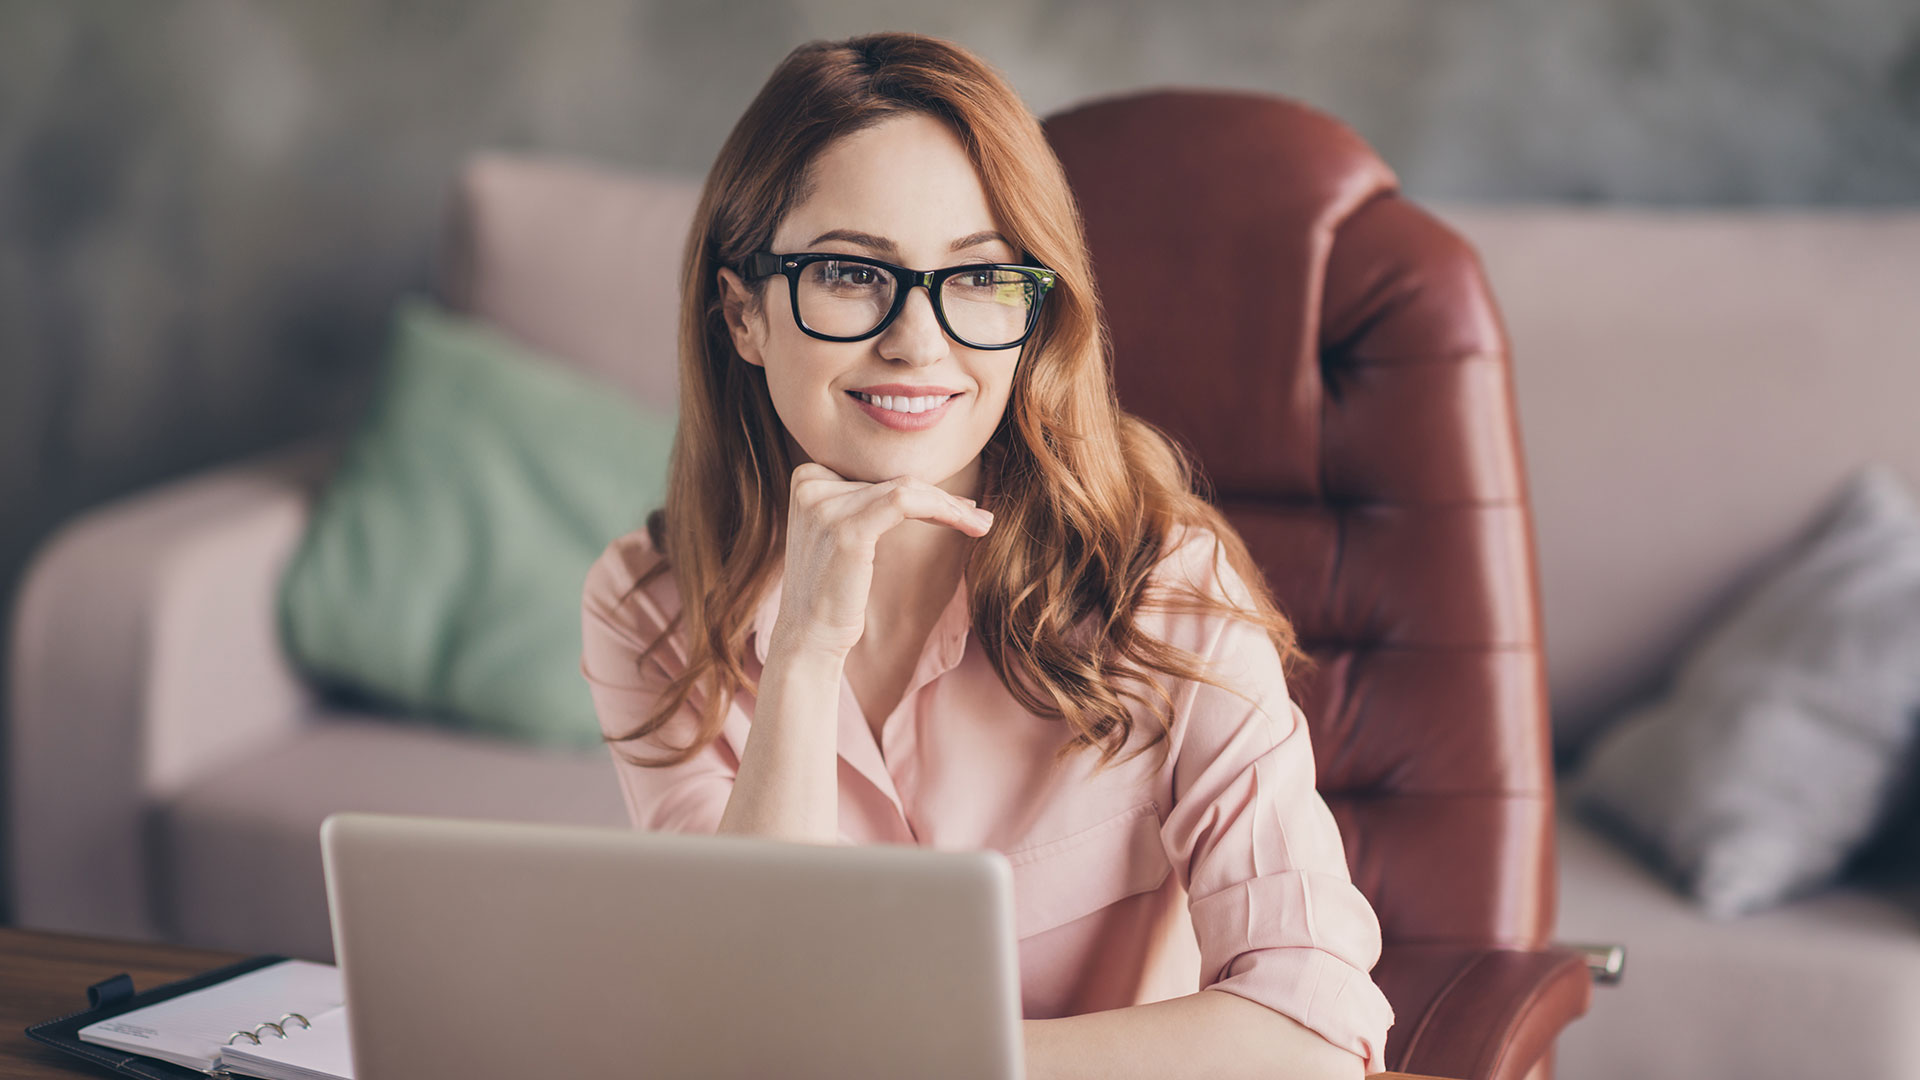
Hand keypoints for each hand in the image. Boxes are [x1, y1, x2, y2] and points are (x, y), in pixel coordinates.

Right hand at [770, 462, 992, 658]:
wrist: (808, 637)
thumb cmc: (833, 593)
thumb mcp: (845, 536)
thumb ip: (868, 505)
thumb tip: (924, 487)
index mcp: (807, 478)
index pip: (877, 473)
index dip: (921, 489)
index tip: (956, 507)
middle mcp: (810, 483)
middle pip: (892, 479)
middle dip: (941, 498)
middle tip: (978, 516)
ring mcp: (825, 504)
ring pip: (906, 488)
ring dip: (951, 506)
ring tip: (981, 523)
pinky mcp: (846, 528)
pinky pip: (906, 502)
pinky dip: (944, 511)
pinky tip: (969, 526)